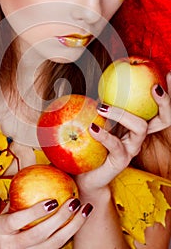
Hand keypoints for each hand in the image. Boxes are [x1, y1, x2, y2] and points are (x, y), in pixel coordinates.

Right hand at [0, 198, 92, 248]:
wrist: (3, 245)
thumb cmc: (9, 215)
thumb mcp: (9, 205)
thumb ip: (20, 189)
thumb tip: (40, 163)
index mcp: (1, 228)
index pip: (17, 221)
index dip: (34, 212)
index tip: (52, 201)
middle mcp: (11, 245)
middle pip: (38, 235)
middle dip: (59, 219)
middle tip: (74, 202)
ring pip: (53, 244)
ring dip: (72, 226)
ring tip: (84, 208)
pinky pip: (59, 246)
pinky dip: (73, 231)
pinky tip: (83, 216)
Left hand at [76, 72, 170, 196]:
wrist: (86, 173)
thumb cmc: (93, 143)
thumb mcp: (97, 119)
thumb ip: (99, 104)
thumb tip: (89, 82)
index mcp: (137, 124)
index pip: (158, 108)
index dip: (167, 94)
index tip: (168, 74)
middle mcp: (139, 135)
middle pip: (163, 118)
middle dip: (164, 102)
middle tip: (154, 87)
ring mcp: (133, 147)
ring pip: (140, 127)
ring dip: (123, 113)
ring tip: (103, 106)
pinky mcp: (121, 159)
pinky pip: (115, 144)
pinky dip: (103, 134)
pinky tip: (92, 127)